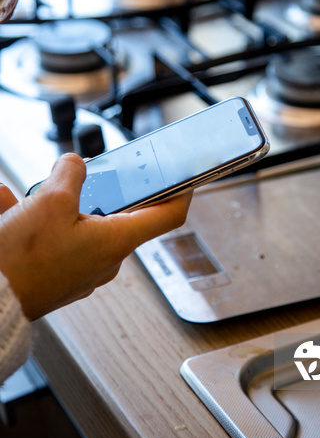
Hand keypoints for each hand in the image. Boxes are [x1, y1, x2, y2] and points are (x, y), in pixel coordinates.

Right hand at [0, 153, 190, 320]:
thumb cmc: (23, 264)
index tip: (185, 175)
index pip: (168, 215)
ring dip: (57, 204)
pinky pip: (56, 237)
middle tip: (84, 172)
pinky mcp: (60, 273)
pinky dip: (37, 220)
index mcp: (117, 240)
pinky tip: (11, 209)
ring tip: (28, 198)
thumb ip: (70, 173)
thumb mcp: (50, 200)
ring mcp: (83, 268)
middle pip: (118, 211)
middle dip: (99, 187)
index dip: (181, 190)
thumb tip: (75, 164)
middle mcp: (106, 258)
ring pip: (80, 221)